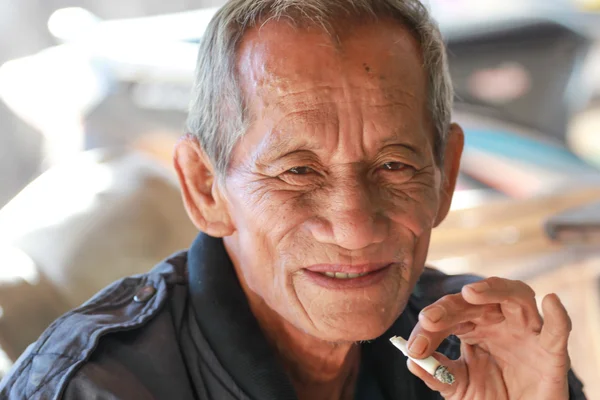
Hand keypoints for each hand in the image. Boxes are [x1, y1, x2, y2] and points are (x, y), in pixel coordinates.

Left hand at [406, 277, 571, 399]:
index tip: (414, 347)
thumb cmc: (489, 397)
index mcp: (474, 326)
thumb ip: (437, 374)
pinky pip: (557, 330)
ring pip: (516, 297)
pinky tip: (550, 301)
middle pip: (477, 301)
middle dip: (450, 307)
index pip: (449, 315)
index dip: (430, 328)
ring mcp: (527, 333)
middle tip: (430, 319)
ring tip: (471, 292)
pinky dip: (558, 316)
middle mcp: (500, 323)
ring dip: (494, 290)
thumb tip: (411, 361)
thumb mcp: (457, 386)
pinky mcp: (552, 352)